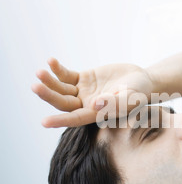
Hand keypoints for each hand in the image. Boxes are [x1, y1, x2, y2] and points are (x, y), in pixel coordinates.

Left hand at [31, 58, 153, 127]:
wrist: (142, 80)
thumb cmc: (140, 92)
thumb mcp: (130, 98)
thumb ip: (113, 103)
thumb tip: (94, 105)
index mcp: (96, 114)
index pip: (75, 118)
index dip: (60, 121)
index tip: (44, 122)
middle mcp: (86, 105)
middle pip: (63, 102)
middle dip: (49, 95)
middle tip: (36, 86)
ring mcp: (83, 92)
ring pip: (61, 89)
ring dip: (50, 81)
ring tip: (40, 72)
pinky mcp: (83, 79)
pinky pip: (66, 75)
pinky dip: (58, 69)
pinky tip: (51, 61)